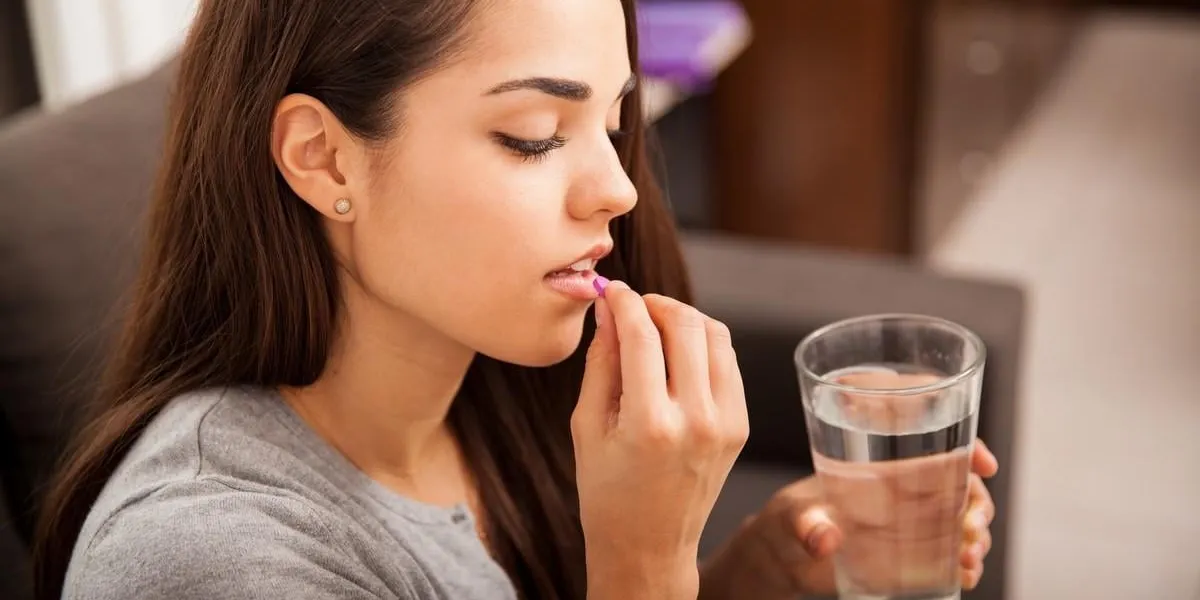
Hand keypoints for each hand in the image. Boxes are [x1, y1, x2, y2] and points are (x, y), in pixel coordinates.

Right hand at [572, 281, 749, 599]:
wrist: (648, 546)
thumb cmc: (606, 491)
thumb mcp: (587, 425)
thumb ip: (601, 361)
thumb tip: (608, 308)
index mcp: (650, 424)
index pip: (640, 334)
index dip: (623, 301)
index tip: (610, 289)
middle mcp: (696, 420)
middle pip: (685, 324)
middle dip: (655, 303)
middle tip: (633, 305)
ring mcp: (725, 423)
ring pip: (715, 335)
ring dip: (684, 318)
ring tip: (656, 325)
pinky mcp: (740, 426)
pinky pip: (727, 362)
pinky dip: (704, 345)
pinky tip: (678, 353)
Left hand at [702, 441, 998, 599]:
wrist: (778, 562)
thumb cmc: (784, 523)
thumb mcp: (790, 518)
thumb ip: (805, 525)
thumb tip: (824, 538)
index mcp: (880, 469)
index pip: (935, 444)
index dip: (968, 447)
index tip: (984, 465)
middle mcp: (902, 494)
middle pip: (960, 486)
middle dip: (978, 502)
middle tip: (971, 527)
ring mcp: (909, 527)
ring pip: (962, 521)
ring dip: (977, 536)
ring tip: (968, 556)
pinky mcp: (907, 559)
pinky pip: (949, 557)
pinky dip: (966, 565)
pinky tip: (966, 575)